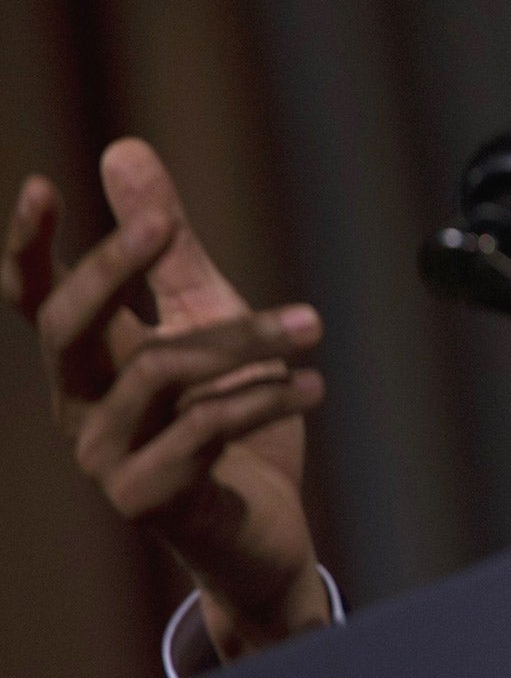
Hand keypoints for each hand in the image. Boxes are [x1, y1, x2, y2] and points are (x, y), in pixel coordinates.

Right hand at [3, 139, 330, 661]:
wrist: (265, 528)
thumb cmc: (231, 417)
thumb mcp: (208, 314)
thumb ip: (171, 246)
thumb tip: (122, 148)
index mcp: (91, 360)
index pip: (37, 299)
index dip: (31, 247)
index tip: (41, 184)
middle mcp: (81, 407)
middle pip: (66, 327)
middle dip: (112, 265)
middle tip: (165, 225)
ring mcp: (105, 458)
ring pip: (155, 371)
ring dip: (244, 339)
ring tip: (313, 325)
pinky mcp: (145, 500)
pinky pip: (199, 429)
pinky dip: (263, 397)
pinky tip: (311, 385)